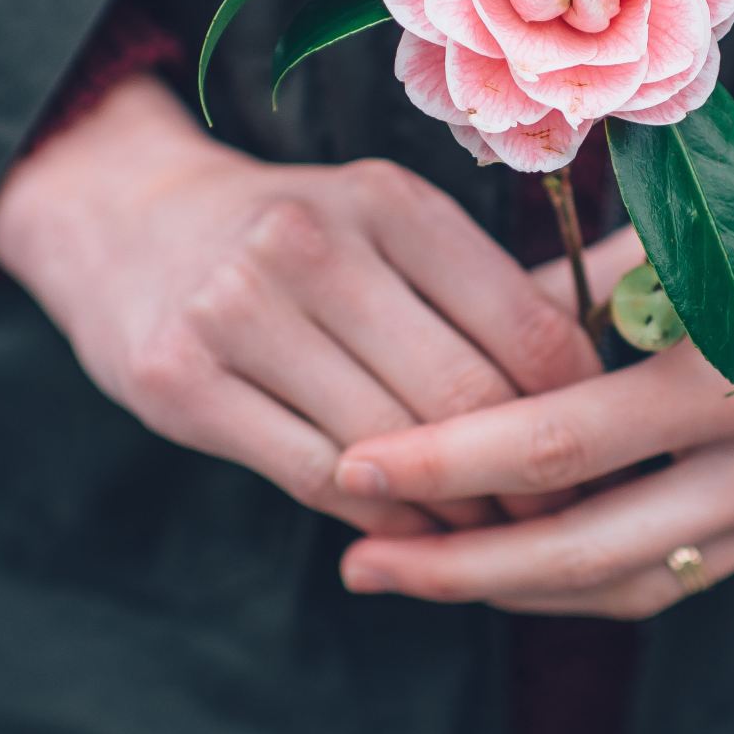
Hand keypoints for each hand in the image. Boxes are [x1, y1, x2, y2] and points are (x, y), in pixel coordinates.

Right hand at [0, 74, 601, 536]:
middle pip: (464, 398)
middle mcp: (312, 242)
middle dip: (527, 478)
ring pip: (391, 449)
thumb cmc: (295, 240)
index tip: (605, 457)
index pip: (528, 329)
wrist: (126, 218)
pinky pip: (315, 478)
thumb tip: (607, 385)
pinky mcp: (178, 379)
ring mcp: (237, 309)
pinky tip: (410, 530)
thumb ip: (481, 292)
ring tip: (495, 534)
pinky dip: (379, 520)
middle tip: (560, 517)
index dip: (580, 413)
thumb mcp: (386, 224)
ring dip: (458, 512)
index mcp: (390, 199)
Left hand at [331, 177, 733, 615]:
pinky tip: (514, 561)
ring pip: (631, 583)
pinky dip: (588, 574)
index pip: (562, 442)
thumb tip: (449, 353)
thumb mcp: (685, 230)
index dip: (449, 462)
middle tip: (360, 564)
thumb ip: (572, 302)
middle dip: (461, 565)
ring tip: (417, 572)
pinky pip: (677, 573)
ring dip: (516, 588)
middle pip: (588, 548)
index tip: (354, 465)